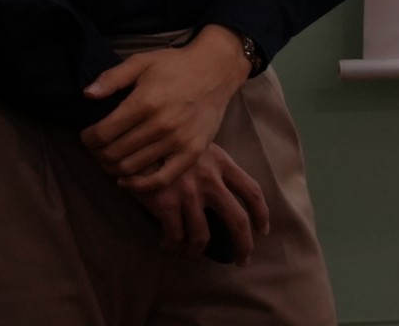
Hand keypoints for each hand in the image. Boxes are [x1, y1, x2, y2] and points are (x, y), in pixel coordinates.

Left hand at [82, 27, 249, 190]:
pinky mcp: (191, 152)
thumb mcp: (142, 61)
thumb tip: (87, 95)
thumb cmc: (175, 65)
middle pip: (114, 153)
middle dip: (98, 154)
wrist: (216, 70)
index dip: (88, 139)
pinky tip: (126, 180)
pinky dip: (138, 185)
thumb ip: (112, 78)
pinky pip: (160, 180)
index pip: (103, 133)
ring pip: (131, 168)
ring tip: (110, 160)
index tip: (87, 136)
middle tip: (97, 149)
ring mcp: (177, 141)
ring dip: (112, 168)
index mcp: (145, 102)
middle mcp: (160, 125)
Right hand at [135, 139, 271, 257]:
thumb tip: (219, 194)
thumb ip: (211, 165)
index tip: (262, 229)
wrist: (136, 139)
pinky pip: (175, 237)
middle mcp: (210, 179)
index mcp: (222, 162)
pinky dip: (171, 246)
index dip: (261, 213)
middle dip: (243, 245)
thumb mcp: (197, 145)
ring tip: (188, 255)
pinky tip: (166, 246)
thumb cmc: (166, 142)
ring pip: (201, 237)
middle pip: (237, 219)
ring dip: (194, 252)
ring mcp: (189, 193)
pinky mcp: (166, 203)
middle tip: (242, 260)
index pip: (251, 190)